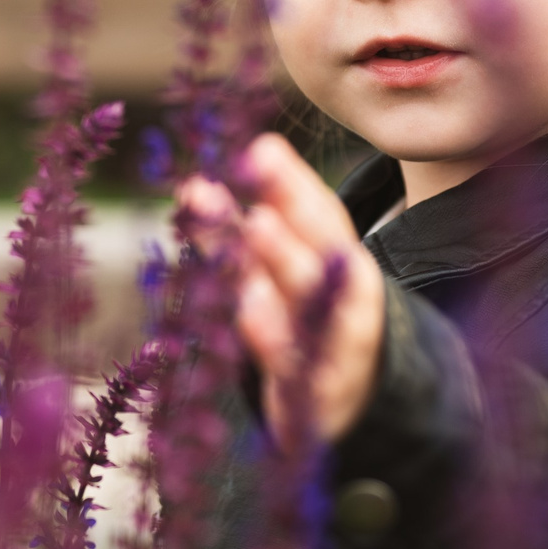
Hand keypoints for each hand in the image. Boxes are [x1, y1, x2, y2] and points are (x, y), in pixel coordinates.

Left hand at [179, 133, 385, 456]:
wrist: (354, 400)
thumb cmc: (305, 320)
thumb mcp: (273, 275)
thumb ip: (233, 234)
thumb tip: (193, 186)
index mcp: (337, 258)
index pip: (318, 212)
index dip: (291, 181)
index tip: (261, 148)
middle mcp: (343, 295)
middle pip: (318, 248)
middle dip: (288, 209)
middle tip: (254, 178)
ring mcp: (337, 344)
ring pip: (310, 299)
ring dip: (284, 259)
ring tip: (255, 226)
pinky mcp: (320, 392)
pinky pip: (299, 364)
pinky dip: (278, 340)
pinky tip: (252, 314)